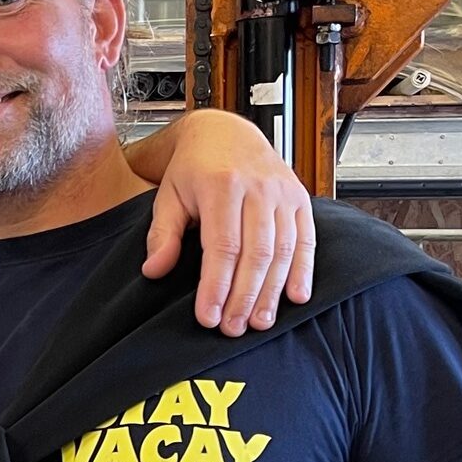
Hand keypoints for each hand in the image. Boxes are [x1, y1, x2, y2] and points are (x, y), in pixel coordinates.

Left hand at [142, 108, 315, 334]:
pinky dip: (303, 270)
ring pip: (284, 250)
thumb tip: (154, 271)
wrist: (226, 132)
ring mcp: (283, 193)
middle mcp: (259, 188)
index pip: (222, 246)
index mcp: (222, 185)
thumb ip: (162, 234)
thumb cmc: (193, 169)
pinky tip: (295, 297)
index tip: (208, 317)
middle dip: (244, 296)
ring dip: (272, 291)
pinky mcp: (300, 199)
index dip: (217, 285)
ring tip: (258, 322)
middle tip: (233, 329)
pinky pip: (307, 239)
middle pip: (256, 253)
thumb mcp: (168, 196)